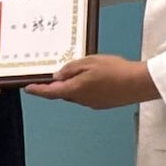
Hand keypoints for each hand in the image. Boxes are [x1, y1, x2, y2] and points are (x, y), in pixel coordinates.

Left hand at [25, 55, 156, 109]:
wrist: (137, 84)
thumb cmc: (114, 71)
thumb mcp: (89, 62)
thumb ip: (71, 69)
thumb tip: (58, 76)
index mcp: (74, 90)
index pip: (50, 92)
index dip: (38, 90)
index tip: (28, 89)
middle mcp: (80, 100)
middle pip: (63, 93)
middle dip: (58, 85)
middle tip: (56, 74)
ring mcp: (92, 103)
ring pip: (76, 94)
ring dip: (74, 85)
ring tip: (81, 71)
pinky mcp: (102, 103)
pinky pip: (88, 95)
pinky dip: (85, 87)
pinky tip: (95, 78)